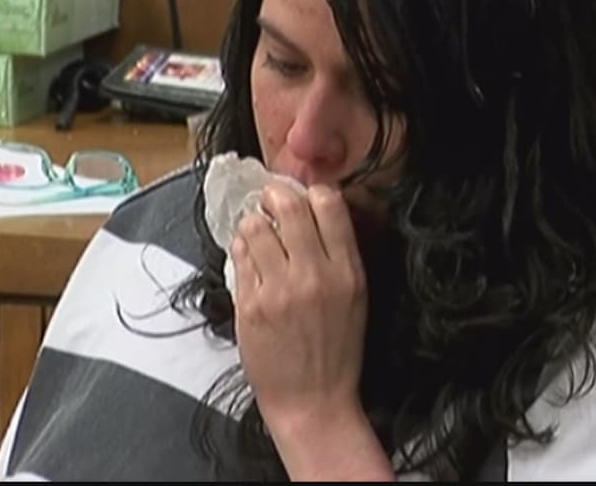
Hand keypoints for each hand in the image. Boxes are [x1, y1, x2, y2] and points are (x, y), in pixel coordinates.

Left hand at [231, 182, 392, 480]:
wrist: (313, 401)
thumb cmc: (337, 350)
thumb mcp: (356, 297)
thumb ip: (338, 254)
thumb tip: (315, 209)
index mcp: (347, 272)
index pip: (330, 203)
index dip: (311, 192)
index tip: (302, 197)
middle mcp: (314, 276)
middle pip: (288, 205)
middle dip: (274, 196)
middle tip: (269, 202)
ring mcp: (279, 290)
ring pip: (255, 226)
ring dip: (254, 223)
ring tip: (258, 234)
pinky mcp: (250, 306)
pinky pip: (239, 257)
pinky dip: (242, 249)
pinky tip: (250, 258)